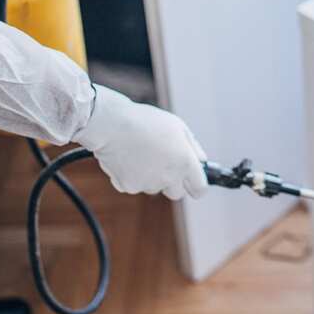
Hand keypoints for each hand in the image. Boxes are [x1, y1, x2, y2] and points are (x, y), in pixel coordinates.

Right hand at [73, 85, 208, 199]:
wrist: (111, 124)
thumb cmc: (145, 121)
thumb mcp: (177, 126)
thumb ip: (193, 147)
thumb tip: (201, 162)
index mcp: (184, 162)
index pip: (199, 189)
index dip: (196, 185)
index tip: (192, 181)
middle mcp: (168, 177)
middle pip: (177, 192)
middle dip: (173, 182)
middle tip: (163, 162)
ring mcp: (148, 184)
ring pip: (154, 187)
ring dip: (151, 177)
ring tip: (142, 153)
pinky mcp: (128, 187)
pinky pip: (135, 186)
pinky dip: (132, 176)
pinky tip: (128, 157)